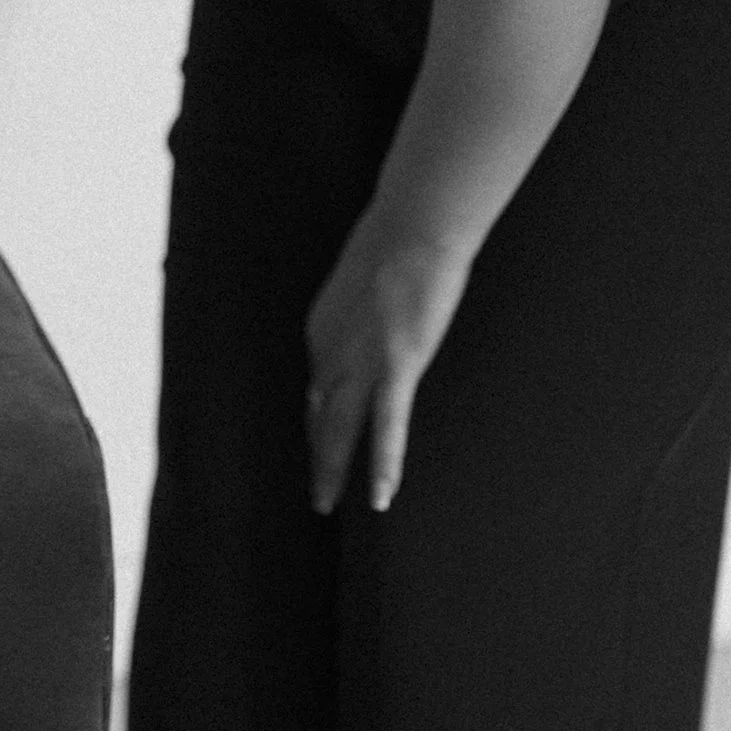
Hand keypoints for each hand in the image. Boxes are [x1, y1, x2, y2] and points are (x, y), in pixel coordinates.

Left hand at [304, 217, 472, 514]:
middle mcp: (330, 350)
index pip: (317, 387)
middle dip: (317, 456)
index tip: (319, 441)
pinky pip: (387, 428)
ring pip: (339, 428)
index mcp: (322, 329)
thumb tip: (373, 318)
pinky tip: (379, 495)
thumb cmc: (397, 243)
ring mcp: (361, 361)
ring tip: (327, 504)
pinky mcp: (396, 366)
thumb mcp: (365, 282)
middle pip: (318, 414)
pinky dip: (382, 465)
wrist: (414, 226)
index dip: (317, 419)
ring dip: (332, 470)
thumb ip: (361, 311)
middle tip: (316, 496)